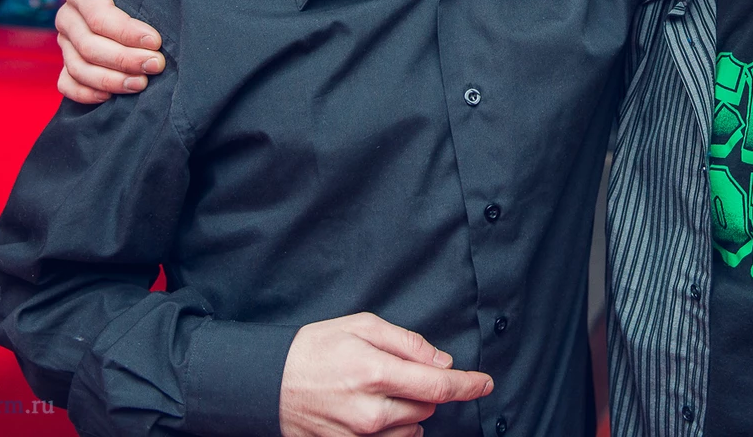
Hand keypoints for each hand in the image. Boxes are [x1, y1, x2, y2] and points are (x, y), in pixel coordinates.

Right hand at [55, 0, 169, 103]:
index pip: (99, 16)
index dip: (127, 31)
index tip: (157, 40)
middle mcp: (68, 18)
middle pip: (89, 46)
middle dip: (124, 59)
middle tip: (157, 65)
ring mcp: (65, 43)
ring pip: (78, 68)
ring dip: (111, 81)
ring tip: (142, 84)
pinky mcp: (68, 64)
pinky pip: (67, 84)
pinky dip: (86, 94)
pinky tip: (113, 98)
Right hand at [280, 313, 492, 436]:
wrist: (267, 382)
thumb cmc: (314, 349)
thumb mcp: (362, 327)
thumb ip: (407, 343)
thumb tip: (442, 361)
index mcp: (376, 372)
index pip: (438, 386)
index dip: (467, 385)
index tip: (485, 384)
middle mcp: (371, 410)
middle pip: (427, 408)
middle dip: (425, 390)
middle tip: (398, 372)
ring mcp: (359, 435)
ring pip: (412, 430)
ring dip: (410, 413)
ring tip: (381, 391)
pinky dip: (394, 430)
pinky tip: (375, 411)